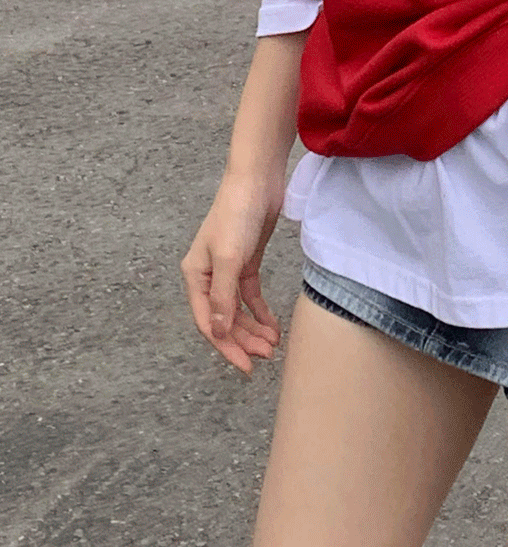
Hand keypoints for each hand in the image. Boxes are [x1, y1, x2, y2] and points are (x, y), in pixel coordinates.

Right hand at [180, 167, 284, 376]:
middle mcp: (208, 276)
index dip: (226, 346)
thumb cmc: (236, 214)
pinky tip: (272, 326)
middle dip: (243, 340)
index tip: (245, 365)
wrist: (256, 181)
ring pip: (238, 310)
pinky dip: (260, 312)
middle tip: (265, 357)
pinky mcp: (246, 263)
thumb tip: (219, 333)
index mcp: (195, 276)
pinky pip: (250, 295)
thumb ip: (224, 297)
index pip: (208, 322)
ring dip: (253, 328)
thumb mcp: (229, 258)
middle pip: (224, 319)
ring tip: (272, 345)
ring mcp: (228, 270)